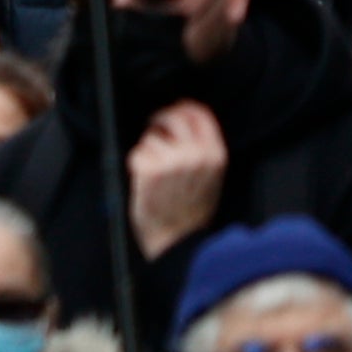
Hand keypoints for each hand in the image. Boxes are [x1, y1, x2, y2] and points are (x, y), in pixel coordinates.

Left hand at [124, 103, 230, 258]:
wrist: (178, 243)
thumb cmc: (191, 213)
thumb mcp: (211, 178)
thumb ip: (203, 149)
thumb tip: (187, 117)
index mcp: (215, 154)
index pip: (198, 112)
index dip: (181, 108)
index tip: (172, 112)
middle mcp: (196, 154)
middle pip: (171, 115)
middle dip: (160, 124)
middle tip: (155, 137)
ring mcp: (172, 161)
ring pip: (151, 137)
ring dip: (148, 151)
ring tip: (156, 174)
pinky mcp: (150, 169)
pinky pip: (136, 153)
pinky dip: (136, 165)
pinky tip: (146, 181)